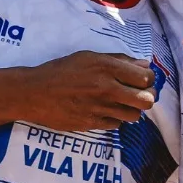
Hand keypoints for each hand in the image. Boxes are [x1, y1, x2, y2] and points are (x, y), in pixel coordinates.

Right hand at [21, 51, 155, 131]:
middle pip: (146, 100)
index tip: (143, 80)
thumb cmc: (61, 71)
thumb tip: (144, 65)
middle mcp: (106, 88)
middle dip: (147, 97)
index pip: (146, 78)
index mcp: (106, 67)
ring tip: (122, 103)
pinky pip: (116, 124)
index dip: (149, 80)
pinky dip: (115, 118)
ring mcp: (99, 108)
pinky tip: (106, 111)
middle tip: (139, 94)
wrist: (34, 93)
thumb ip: (118, 60)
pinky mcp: (92, 124)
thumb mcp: (89, 57)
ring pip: (134, 116)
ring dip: (132, 110)